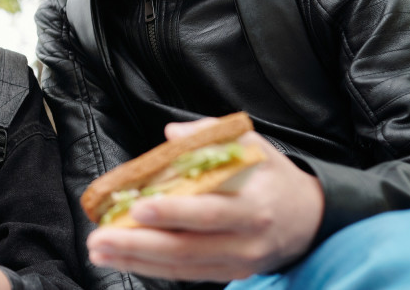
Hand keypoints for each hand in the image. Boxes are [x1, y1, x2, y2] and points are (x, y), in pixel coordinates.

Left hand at [86, 119, 324, 280]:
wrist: (310, 218)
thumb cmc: (271, 177)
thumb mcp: (253, 147)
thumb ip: (211, 136)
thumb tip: (172, 135)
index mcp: (253, 204)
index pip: (210, 212)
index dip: (173, 212)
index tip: (137, 207)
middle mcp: (246, 240)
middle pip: (188, 247)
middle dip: (138, 244)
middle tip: (99, 238)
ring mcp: (238, 262)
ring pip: (181, 266)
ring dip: (136, 260)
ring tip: (98, 250)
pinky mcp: (229, 274)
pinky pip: (186, 274)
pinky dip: (151, 268)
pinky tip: (121, 259)